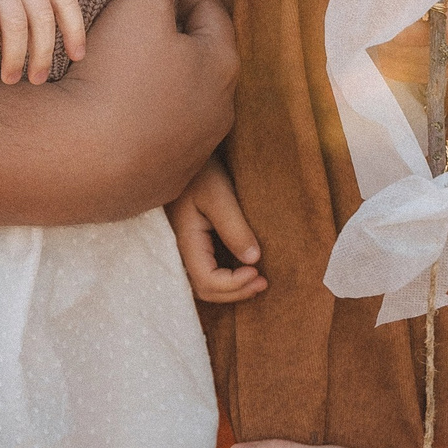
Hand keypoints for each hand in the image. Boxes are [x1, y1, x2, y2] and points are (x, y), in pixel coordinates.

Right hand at [0, 0, 237, 228]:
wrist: (79, 160)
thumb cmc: (115, 74)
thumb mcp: (138, 3)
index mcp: (222, 66)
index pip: (210, 10)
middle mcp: (219, 113)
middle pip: (200, 59)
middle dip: (172, 35)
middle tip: (134, 20)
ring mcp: (193, 153)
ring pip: (181, 103)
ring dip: (158, 81)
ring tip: (118, 65)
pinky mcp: (163, 182)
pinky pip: (156, 140)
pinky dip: (140, 120)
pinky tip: (108, 110)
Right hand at [169, 158, 265, 302]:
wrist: (183, 154)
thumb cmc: (200, 171)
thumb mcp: (219, 195)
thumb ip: (234, 228)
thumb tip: (253, 260)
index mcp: (187, 241)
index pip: (207, 281)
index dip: (233, 284)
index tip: (258, 271)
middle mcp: (183, 249)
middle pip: (206, 289)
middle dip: (235, 292)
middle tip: (264, 281)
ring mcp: (187, 247)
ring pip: (205, 283)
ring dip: (232, 289)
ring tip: (258, 279)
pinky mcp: (194, 241)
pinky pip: (208, 270)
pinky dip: (227, 278)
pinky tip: (245, 269)